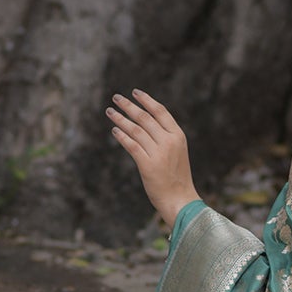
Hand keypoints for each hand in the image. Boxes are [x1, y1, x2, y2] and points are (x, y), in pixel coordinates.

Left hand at [107, 88, 199, 228]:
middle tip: (116, 98)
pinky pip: (131, 146)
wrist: (181, 200)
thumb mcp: (177, 152)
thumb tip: (145, 125)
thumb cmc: (177, 178)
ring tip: (110, 112)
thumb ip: (165, 138)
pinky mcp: (147, 165)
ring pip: (136, 129)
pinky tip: (114, 130)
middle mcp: (169, 142)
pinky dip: (122, 136)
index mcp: (178, 136)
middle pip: (145, 118)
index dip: (147, 100)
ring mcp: (159, 153)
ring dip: (121, 119)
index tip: (135, 92)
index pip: (160, 111)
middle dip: (129, 106)